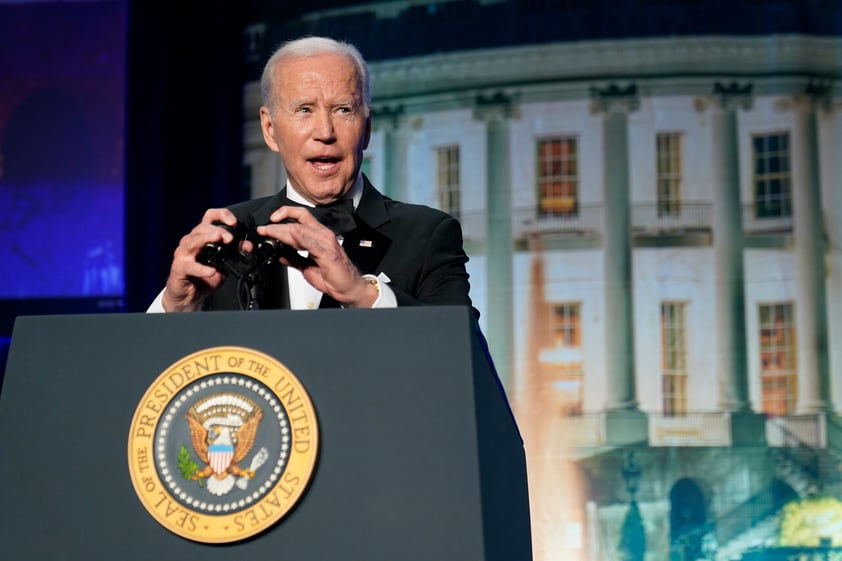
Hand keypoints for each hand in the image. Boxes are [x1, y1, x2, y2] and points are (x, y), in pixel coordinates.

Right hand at [162, 208, 251, 311]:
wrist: (189, 294)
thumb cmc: (204, 276)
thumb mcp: (224, 264)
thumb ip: (234, 254)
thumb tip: (247, 246)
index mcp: (202, 236)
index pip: (209, 217)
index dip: (221, 215)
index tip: (233, 222)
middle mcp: (191, 241)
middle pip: (202, 228)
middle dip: (218, 230)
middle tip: (230, 238)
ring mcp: (183, 253)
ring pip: (193, 241)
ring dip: (208, 239)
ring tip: (220, 240)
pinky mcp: (179, 268)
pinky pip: (190, 266)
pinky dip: (202, 269)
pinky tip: (211, 271)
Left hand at [257, 205, 377, 307]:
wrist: (349, 289)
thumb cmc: (334, 278)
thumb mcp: (307, 267)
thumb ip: (294, 259)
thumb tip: (279, 254)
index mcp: (319, 236)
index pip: (300, 218)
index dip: (283, 216)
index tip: (268, 225)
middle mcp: (323, 235)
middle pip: (298, 220)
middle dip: (277, 224)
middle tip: (263, 230)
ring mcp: (326, 242)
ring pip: (300, 229)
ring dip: (282, 231)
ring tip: (269, 233)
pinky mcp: (328, 253)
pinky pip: (310, 242)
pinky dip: (298, 238)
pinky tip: (288, 237)